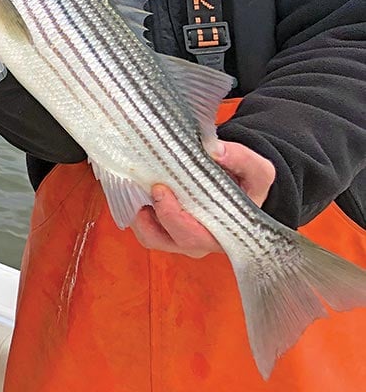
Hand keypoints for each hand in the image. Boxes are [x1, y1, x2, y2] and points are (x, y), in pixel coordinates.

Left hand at [130, 140, 275, 257]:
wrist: (237, 179)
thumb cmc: (247, 181)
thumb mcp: (256, 169)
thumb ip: (241, 159)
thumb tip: (215, 150)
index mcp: (224, 235)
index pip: (196, 239)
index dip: (175, 219)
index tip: (163, 190)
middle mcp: (199, 241)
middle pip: (168, 239)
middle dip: (157, 212)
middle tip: (153, 185)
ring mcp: (178, 236)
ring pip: (150, 237)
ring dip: (139, 215)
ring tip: (138, 188)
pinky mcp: (163, 227)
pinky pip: (143, 227)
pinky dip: (134, 210)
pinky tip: (136, 189)